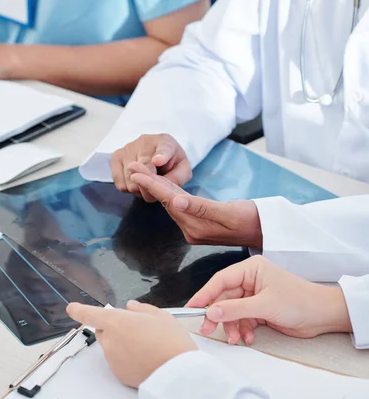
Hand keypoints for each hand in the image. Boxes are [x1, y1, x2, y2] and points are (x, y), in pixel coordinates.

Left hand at [67, 300, 196, 387]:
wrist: (177, 374)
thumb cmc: (171, 340)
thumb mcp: (161, 316)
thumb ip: (142, 309)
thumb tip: (130, 308)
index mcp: (117, 322)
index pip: (90, 314)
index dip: (79, 310)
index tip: (71, 308)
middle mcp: (110, 341)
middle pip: (103, 331)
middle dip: (114, 328)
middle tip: (138, 329)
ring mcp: (113, 360)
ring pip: (112, 347)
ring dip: (122, 344)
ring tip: (147, 346)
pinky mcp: (119, 375)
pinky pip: (119, 362)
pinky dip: (127, 359)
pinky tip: (146, 359)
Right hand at [111, 134, 191, 201]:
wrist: (157, 153)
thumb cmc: (171, 162)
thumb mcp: (182, 169)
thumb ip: (178, 177)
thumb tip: (160, 185)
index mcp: (165, 142)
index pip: (163, 149)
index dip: (161, 156)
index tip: (158, 161)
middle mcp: (144, 141)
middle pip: (143, 170)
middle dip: (150, 186)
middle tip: (156, 190)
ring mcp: (127, 148)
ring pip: (130, 180)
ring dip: (139, 189)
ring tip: (147, 183)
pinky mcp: (116, 157)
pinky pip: (120, 183)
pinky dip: (129, 188)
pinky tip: (136, 182)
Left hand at [129, 162, 262, 247]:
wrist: (266, 232)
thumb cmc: (252, 220)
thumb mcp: (228, 212)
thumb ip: (201, 208)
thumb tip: (176, 202)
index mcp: (195, 226)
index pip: (169, 201)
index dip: (151, 184)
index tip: (136, 172)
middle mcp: (191, 229)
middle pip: (166, 202)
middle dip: (148, 183)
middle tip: (132, 166)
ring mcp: (194, 227)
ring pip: (171, 203)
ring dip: (156, 186)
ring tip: (142, 171)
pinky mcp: (199, 224)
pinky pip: (180, 206)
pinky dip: (169, 192)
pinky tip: (163, 184)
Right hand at [188, 256, 351, 345]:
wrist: (322, 316)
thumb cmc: (299, 301)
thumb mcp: (263, 305)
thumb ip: (234, 309)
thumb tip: (210, 311)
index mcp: (251, 268)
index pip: (220, 280)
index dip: (204, 294)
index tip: (191, 308)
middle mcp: (250, 280)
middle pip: (223, 298)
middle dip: (217, 315)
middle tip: (207, 329)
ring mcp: (254, 295)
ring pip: (231, 311)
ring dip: (231, 326)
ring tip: (236, 339)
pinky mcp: (259, 309)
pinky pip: (242, 319)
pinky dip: (243, 330)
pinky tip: (249, 337)